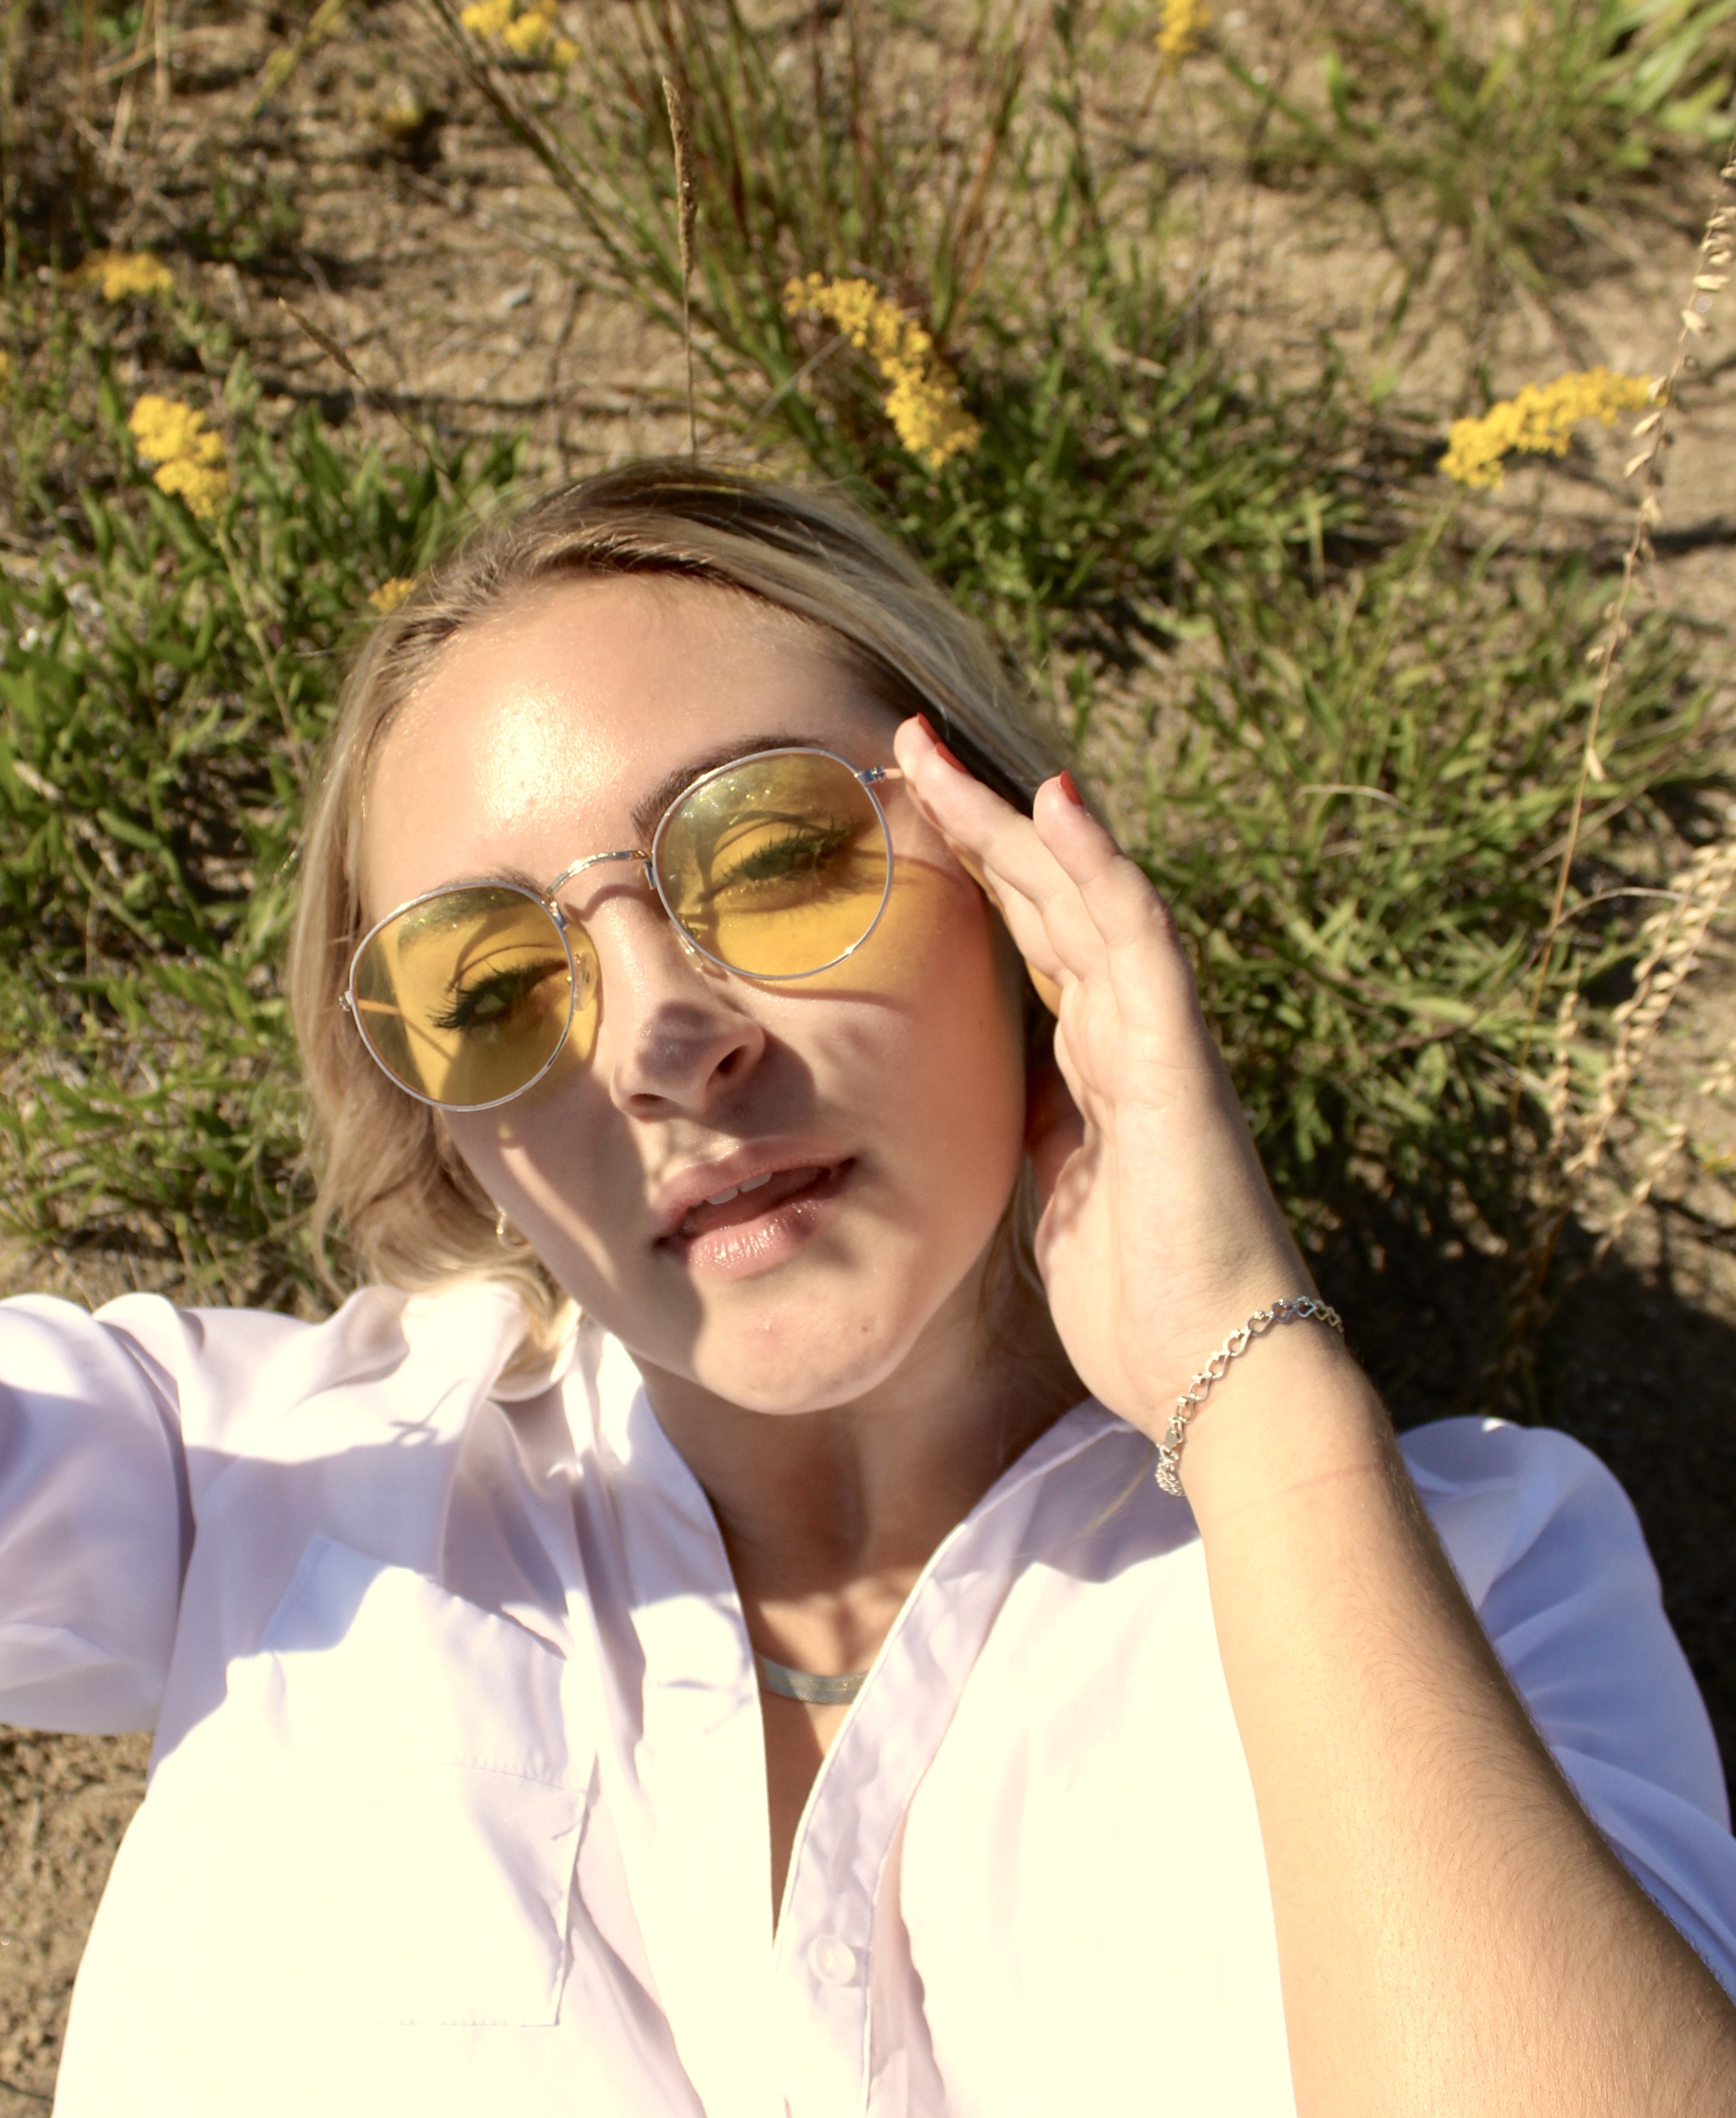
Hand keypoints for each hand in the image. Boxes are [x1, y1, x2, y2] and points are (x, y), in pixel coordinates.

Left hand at [894, 716, 1311, 1438]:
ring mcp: (1155, 1035)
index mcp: (1095, 1066)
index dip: (971, 874)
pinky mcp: (1173, 1056)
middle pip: (1043, 897)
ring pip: (1080, 893)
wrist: (1215, 1373)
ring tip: (937, 748)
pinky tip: (1055, 801)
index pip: (1026, 941)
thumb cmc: (1142, 1305)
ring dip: (1010, 817)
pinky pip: (1136, 936)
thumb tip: (1003, 1096)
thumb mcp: (1056, 1200)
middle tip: (903, 744)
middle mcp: (1126, 1032)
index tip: (902, 814)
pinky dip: (1098, 863)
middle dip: (974, 820)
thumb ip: (1040, 1133)